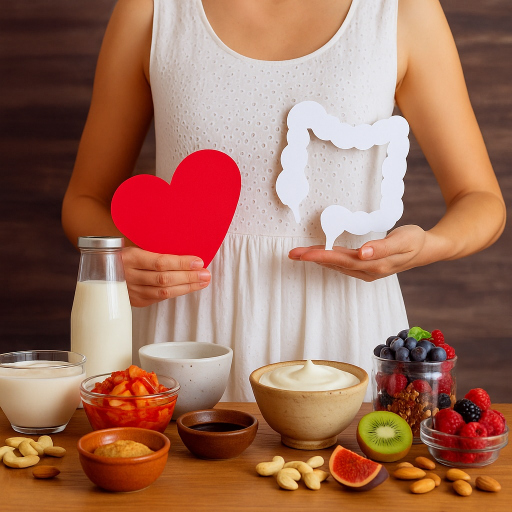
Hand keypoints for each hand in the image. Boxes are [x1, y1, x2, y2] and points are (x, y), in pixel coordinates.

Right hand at [121, 247, 210, 306]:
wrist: (99, 269)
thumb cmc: (123, 253)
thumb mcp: (134, 245)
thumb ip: (154, 248)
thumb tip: (185, 249)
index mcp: (129, 257)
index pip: (160, 262)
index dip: (181, 263)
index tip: (198, 262)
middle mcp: (128, 276)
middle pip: (164, 279)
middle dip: (188, 277)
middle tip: (206, 274)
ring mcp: (131, 291)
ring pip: (163, 293)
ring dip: (186, 287)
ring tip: (202, 282)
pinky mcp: (135, 302)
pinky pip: (159, 298)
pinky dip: (175, 292)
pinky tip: (188, 287)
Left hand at [288, 225, 427, 281]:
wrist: (428, 249)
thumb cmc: (415, 241)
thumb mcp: (403, 240)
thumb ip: (382, 247)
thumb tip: (362, 253)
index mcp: (374, 264)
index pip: (341, 260)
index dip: (321, 256)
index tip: (303, 254)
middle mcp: (368, 270)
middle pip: (335, 264)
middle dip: (313, 258)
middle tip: (292, 254)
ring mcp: (367, 270)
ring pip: (338, 265)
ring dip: (319, 259)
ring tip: (300, 254)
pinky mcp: (367, 267)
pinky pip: (344, 264)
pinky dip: (330, 259)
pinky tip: (322, 255)